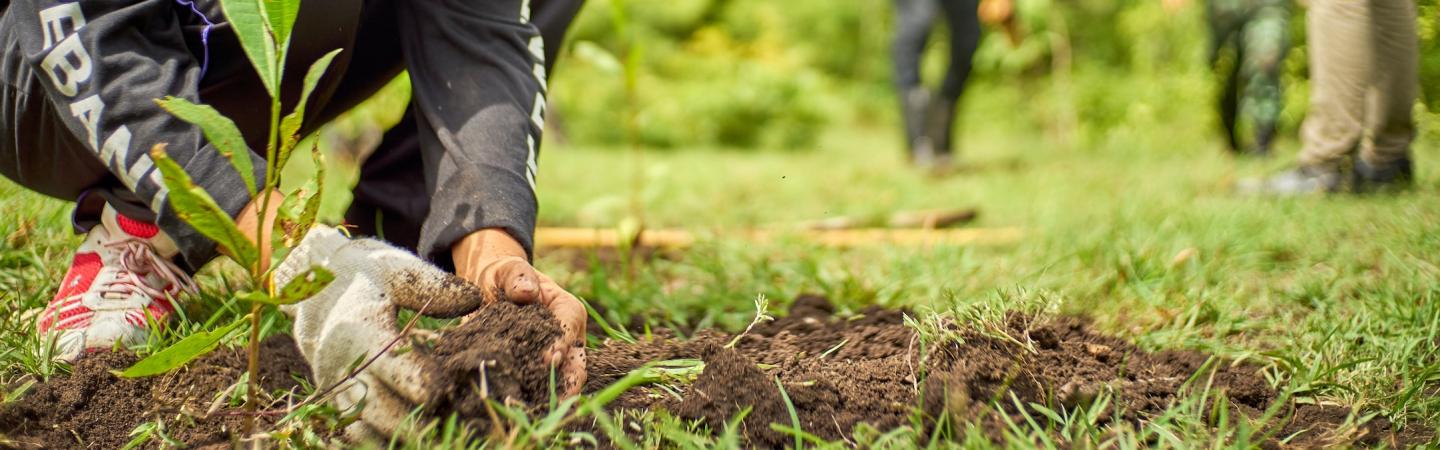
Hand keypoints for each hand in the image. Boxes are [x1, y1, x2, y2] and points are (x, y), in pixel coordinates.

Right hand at [274, 226, 486, 439]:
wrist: (318, 287)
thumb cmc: (369, 277)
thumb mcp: (399, 270)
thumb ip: (435, 285)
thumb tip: (474, 298)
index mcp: (359, 327)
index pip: (388, 361)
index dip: (417, 381)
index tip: (445, 392)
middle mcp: (341, 363)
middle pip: (378, 406)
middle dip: (416, 421)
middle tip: (454, 424)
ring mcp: (334, 387)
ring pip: (366, 428)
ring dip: (402, 437)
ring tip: (441, 437)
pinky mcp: (335, 401)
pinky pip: (356, 433)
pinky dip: (383, 441)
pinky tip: (416, 441)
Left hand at [452, 229, 586, 397]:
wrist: (489, 289)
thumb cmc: (505, 276)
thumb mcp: (509, 270)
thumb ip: (518, 277)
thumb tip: (526, 291)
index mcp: (567, 310)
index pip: (570, 328)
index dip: (562, 344)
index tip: (549, 359)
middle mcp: (565, 338)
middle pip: (576, 362)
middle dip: (570, 382)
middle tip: (557, 398)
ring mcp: (551, 357)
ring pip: (560, 380)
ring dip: (551, 395)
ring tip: (538, 410)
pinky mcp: (533, 369)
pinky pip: (537, 387)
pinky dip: (531, 398)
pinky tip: (518, 408)